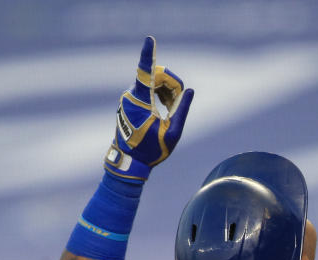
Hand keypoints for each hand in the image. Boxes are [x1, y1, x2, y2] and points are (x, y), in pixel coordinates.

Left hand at [104, 36, 193, 180]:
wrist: (129, 161)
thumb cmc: (151, 149)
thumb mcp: (173, 132)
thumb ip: (182, 109)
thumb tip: (189, 91)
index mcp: (140, 101)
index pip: (145, 72)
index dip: (148, 54)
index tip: (150, 39)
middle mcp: (131, 95)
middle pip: (157, 76)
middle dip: (172, 86)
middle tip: (176, 106)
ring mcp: (129, 97)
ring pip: (154, 82)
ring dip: (167, 91)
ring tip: (170, 111)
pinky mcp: (130, 100)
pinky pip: (148, 88)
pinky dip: (160, 94)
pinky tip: (165, 108)